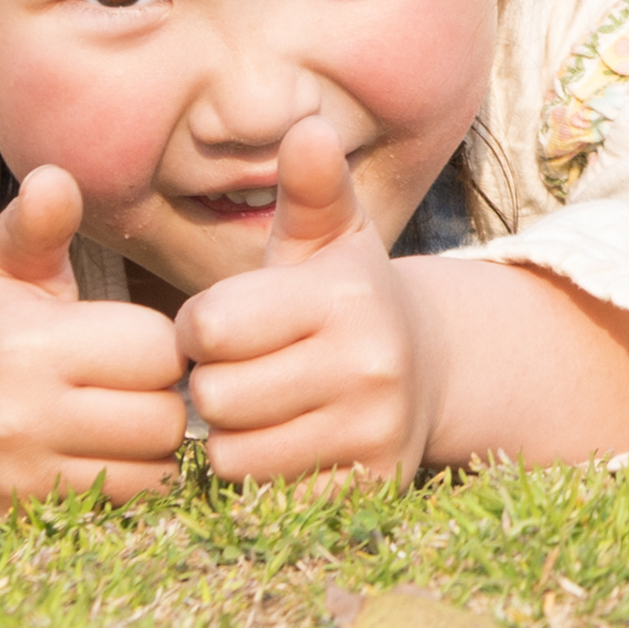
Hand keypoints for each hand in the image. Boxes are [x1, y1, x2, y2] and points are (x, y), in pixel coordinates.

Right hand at [0, 167, 192, 508]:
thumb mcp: (4, 255)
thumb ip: (38, 221)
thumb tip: (54, 180)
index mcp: (25, 348)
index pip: (157, 352)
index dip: (159, 340)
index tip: (131, 335)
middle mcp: (17, 421)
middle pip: (163, 418)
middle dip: (162, 393)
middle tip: (130, 376)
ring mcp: (17, 480)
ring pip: (151, 472)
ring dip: (149, 442)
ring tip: (116, 410)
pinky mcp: (19, 519)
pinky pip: (120, 506)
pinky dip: (124, 479)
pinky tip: (97, 447)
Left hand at [176, 116, 423, 484]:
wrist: (430, 367)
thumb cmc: (348, 296)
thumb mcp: (330, 235)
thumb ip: (310, 186)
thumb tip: (307, 128)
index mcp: (345, 295)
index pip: (211, 328)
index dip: (197, 328)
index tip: (220, 324)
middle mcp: (369, 365)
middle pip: (217, 398)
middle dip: (213, 385)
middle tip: (242, 370)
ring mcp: (373, 433)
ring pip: (236, 457)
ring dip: (233, 437)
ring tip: (260, 408)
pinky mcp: (369, 488)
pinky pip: (268, 499)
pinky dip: (262, 479)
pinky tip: (285, 443)